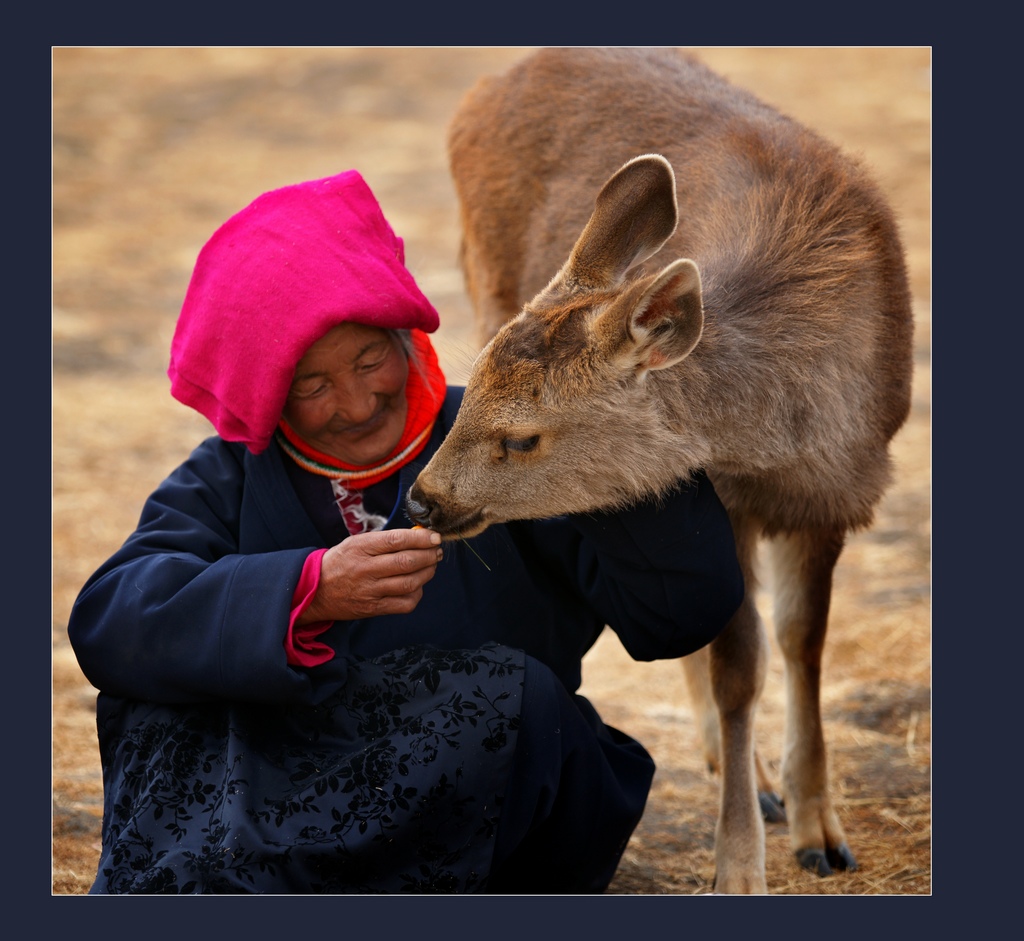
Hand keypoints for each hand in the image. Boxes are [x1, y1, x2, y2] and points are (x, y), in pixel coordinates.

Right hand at [296, 527, 442, 623]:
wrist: (316, 591)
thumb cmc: (341, 562)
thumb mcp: (356, 542)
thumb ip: (385, 540)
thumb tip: (418, 536)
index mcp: (361, 548)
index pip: (397, 540)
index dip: (421, 538)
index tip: (435, 537)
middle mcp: (366, 569)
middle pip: (407, 562)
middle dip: (429, 555)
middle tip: (437, 551)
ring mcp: (370, 591)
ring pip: (409, 583)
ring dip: (427, 573)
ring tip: (431, 565)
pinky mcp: (374, 609)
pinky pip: (404, 604)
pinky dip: (417, 593)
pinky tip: (417, 586)